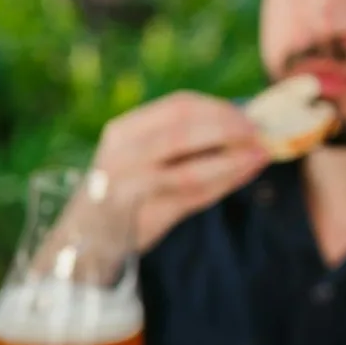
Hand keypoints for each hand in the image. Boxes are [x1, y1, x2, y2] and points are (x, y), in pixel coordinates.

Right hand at [94, 91, 270, 250]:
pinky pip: (190, 198)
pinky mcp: (140, 217)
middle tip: (262, 133)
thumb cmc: (122, 190)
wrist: (84, 237)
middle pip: (184, 132)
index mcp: (124, 131)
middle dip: (230, 130)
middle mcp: (121, 156)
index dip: (220, 108)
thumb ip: (181, 138)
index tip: (250, 115)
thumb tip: (242, 119)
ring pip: (190, 169)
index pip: (179, 107)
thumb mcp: (139, 154)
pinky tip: (241, 175)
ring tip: (261, 155)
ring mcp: (128, 189)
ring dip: (232, 161)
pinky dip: (221, 185)